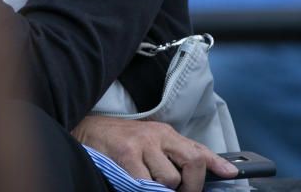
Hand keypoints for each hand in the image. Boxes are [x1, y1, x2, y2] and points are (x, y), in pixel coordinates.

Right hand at [72, 115, 238, 190]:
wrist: (84, 130)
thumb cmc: (119, 140)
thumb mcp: (149, 141)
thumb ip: (174, 154)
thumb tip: (207, 173)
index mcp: (164, 132)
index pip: (198, 149)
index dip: (217, 164)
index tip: (232, 174)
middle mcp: (156, 135)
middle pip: (192, 162)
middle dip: (191, 185)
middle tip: (179, 191)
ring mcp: (141, 144)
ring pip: (169, 179)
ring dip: (160, 187)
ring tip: (145, 181)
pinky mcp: (126, 154)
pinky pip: (146, 184)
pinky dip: (143, 188)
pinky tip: (133, 181)